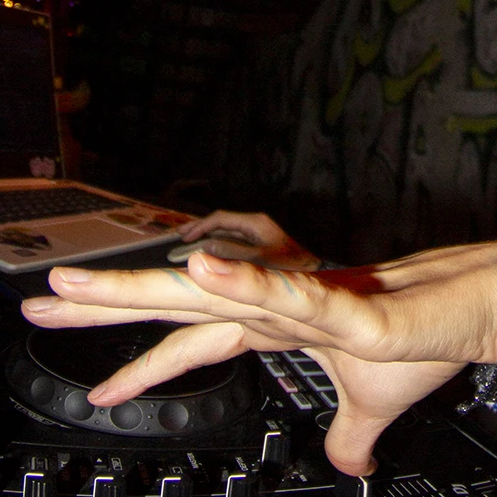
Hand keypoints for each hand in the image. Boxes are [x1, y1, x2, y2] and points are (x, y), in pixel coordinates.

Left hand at [21, 242, 496, 476]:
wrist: (476, 313)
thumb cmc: (423, 344)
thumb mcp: (368, 406)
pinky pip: (281, 292)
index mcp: (273, 328)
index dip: (141, 366)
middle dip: (104, 304)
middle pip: (173, 304)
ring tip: (79, 283)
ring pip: (205, 292)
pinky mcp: (338, 307)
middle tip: (38, 300)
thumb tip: (346, 467)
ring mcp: (299, 301)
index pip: (190, 342)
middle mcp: (273, 307)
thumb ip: (346, 435)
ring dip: (139, 287)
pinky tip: (196, 265)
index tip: (94, 388)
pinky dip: (238, 280)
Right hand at [175, 209, 319, 268]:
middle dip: (199, 230)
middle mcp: (256, 227)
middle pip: (221, 224)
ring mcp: (259, 238)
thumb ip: (232, 256)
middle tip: (177, 238)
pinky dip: (218, 250)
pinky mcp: (261, 250)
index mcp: (256, 223)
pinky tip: (210, 260)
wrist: (319, 277)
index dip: (199, 228)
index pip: (220, 218)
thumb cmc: (293, 269)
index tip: (183, 239)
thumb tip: (202, 252)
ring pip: (226, 234)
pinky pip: (233, 245)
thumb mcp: (260, 262)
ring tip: (187, 247)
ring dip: (207, 240)